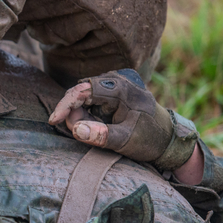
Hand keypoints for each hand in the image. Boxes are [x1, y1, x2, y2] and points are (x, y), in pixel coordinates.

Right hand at [48, 69, 197, 170]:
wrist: (168, 140)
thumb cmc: (149, 140)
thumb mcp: (125, 141)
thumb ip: (102, 135)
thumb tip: (76, 129)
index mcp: (121, 89)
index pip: (82, 90)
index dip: (65, 105)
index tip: (54, 121)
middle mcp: (117, 81)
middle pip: (81, 93)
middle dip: (75, 114)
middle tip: (82, 134)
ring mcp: (116, 85)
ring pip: (85, 97)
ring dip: (83, 115)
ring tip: (99, 131)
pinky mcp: (114, 92)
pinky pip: (92, 100)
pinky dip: (89, 114)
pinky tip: (99, 126)